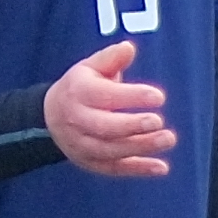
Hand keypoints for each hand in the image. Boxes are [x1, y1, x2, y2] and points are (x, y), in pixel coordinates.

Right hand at [45, 36, 178, 177]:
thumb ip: (110, 58)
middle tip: (158, 121)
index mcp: (78, 93)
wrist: (50, 118)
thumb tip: (128, 49)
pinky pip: (115, 169)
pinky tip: (161, 167)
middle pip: (104, 127)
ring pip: (111, 150)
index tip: (158, 96)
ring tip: (168, 138)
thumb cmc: (79, 88)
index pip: (104, 96)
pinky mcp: (90, 163)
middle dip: (132, 125)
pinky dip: (138, 169)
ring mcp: (82, 145)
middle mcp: (77, 121)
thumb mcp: (89, 67)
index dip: (132, 97)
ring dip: (141, 147)